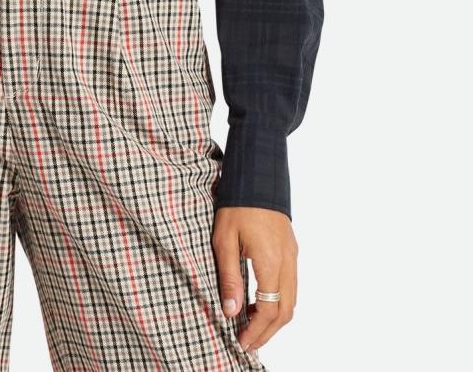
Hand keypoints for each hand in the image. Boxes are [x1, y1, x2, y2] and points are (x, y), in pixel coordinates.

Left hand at [212, 206, 297, 355]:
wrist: (257, 175)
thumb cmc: (237, 204)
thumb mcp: (224, 240)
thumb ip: (229, 277)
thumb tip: (231, 311)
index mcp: (271, 261)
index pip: (269, 310)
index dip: (256, 330)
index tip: (241, 341)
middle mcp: (287, 261)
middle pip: (285, 311)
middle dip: (267, 331)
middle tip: (248, 342)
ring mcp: (292, 255)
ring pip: (292, 299)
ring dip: (274, 318)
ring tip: (251, 325)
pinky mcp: (291, 249)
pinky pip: (291, 285)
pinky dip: (278, 301)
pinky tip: (259, 301)